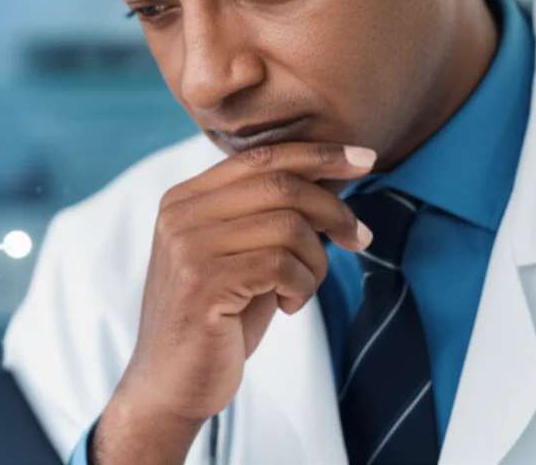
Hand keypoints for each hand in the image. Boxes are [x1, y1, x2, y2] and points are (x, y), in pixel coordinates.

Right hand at [92, 142, 375, 463]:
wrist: (171, 383)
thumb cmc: (217, 319)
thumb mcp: (240, 254)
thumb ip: (267, 214)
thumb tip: (333, 174)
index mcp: (185, 198)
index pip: (261, 156)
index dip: (318, 153)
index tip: (364, 158)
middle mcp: (180, 214)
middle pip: (281, 185)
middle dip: (334, 209)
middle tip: (359, 238)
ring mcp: (188, 247)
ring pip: (288, 226)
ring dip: (316, 262)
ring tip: (301, 290)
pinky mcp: (202, 283)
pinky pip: (281, 265)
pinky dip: (302, 287)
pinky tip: (288, 306)